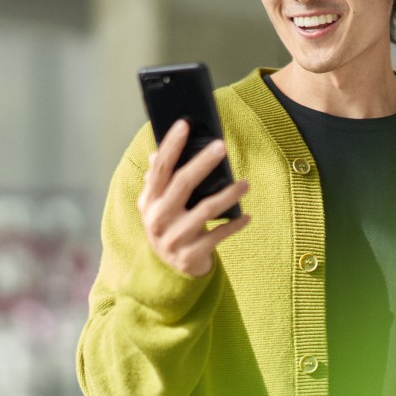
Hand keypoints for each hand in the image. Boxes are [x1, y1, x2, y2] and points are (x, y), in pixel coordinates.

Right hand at [137, 119, 249, 276]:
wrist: (167, 271)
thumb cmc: (168, 226)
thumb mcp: (157, 205)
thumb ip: (157, 181)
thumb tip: (156, 154)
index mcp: (148, 201)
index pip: (160, 168)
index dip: (171, 145)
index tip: (184, 124)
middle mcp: (158, 218)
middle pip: (182, 184)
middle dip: (203, 162)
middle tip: (221, 146)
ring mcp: (174, 238)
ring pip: (205, 210)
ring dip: (228, 194)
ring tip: (246, 184)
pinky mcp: (190, 255)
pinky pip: (217, 235)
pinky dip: (234, 225)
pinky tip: (247, 216)